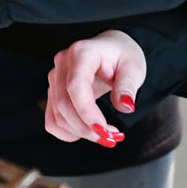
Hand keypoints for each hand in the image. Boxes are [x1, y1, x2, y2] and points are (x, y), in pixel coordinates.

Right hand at [44, 30, 146, 146]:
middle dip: (86, 128)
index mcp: (81, 52)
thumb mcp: (134, 68)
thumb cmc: (122, 56)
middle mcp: (62, 64)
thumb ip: (128, 87)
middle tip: (112, 137)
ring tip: (106, 134)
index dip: (87, 111)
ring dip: (80, 132)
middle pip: (64, 104)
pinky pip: (52, 120)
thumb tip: (125, 107)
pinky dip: (68, 133)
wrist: (111, 49)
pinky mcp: (53, 92)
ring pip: (57, 116)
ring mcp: (54, 78)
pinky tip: (87, 131)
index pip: (75, 86)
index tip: (104, 130)